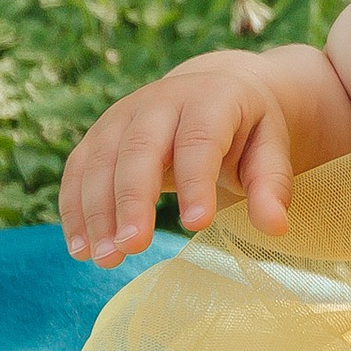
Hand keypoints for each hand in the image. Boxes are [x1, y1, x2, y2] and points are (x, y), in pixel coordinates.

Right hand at [60, 53, 295, 265]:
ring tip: (106, 259)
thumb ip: (272, 185)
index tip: (198, 225)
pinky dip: (75, 209)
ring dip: (97, 211)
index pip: (198, 139)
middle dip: (133, 199)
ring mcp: (123, 114)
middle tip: (133, 247)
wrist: (215, 91)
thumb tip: (275, 227)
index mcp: (211, 98)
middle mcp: (160, 100)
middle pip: (139, 148)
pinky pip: (78, 169)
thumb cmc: (246, 130)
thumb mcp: (270, 148)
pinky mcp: (100, 134)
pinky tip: (81, 248)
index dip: (196, 181)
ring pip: (100, 160)